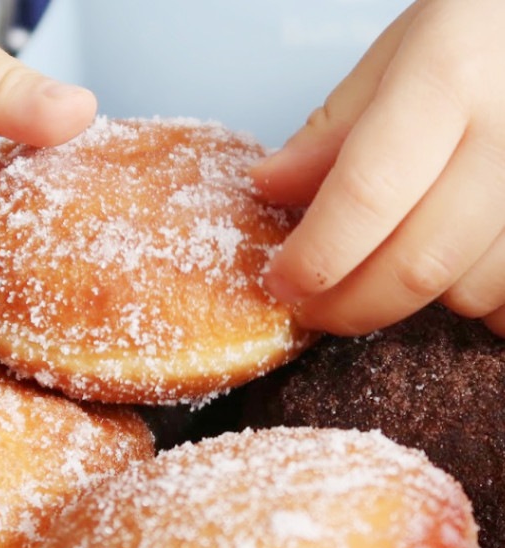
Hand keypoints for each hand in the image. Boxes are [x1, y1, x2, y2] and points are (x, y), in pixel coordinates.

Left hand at [251, 0, 504, 336]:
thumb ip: (334, 129)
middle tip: (317, 308)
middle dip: (351, 306)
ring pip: (472, 291)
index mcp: (451, 77)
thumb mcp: (402, 52)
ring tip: (395, 265)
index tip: (283, 282)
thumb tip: (269, 186)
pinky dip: (476, 300)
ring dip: (417, 299)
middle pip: (419, 264)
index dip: (315, 257)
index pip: (368, 193)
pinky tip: (455, 268)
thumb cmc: (482, 35)